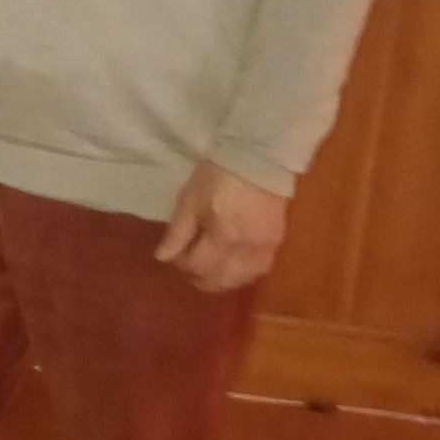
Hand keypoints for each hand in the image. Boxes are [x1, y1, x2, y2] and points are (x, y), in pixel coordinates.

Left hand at [155, 159, 288, 293]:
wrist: (259, 158)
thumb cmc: (218, 175)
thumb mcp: (190, 199)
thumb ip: (178, 232)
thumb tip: (162, 258)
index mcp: (222, 235)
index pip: (198, 266)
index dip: (182, 265)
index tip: (174, 256)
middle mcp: (246, 248)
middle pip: (221, 280)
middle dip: (200, 279)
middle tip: (188, 268)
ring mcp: (265, 248)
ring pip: (241, 280)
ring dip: (221, 281)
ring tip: (208, 269)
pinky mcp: (277, 243)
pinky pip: (258, 271)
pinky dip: (241, 275)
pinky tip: (231, 267)